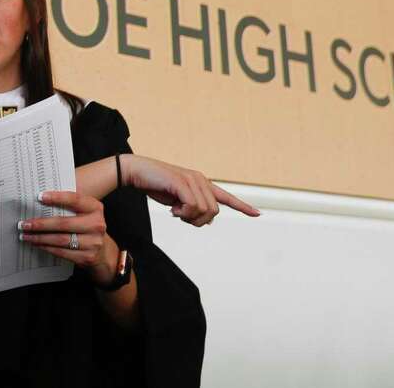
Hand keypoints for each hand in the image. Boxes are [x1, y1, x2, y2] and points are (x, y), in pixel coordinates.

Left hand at [17, 191, 120, 283]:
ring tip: (26, 235)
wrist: (103, 252)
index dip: (56, 197)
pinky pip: (62, 252)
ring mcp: (93, 242)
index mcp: (95, 208)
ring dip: (40, 238)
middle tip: (24, 223)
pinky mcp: (87, 257)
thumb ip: (68, 206)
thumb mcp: (84, 213)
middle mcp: (96, 224)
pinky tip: (36, 244)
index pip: (74, 199)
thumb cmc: (87, 227)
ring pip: (60, 239)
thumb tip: (39, 200)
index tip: (39, 197)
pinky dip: (46, 247)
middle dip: (41, 224)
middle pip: (63, 223)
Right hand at [126, 156, 259, 225]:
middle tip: (180, 216)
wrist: (136, 172)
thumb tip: (206, 220)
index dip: (242, 206)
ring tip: (175, 210)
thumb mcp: (178, 201)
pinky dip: (183, 213)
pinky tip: (172, 209)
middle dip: (198, 221)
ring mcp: (192, 180)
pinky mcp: (183, 182)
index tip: (257, 214)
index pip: (226, 197)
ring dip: (189, 218)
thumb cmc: (156, 185)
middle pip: (213, 213)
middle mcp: (201, 180)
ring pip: (205, 212)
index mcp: (201, 183)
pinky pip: (193, 207)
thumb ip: (193, 208)